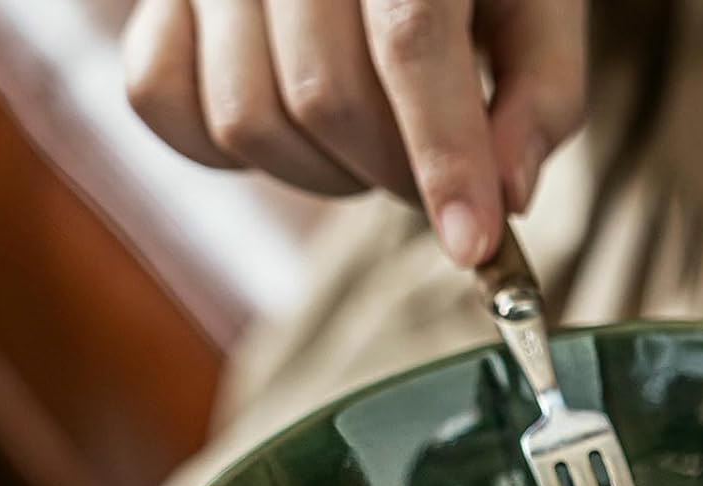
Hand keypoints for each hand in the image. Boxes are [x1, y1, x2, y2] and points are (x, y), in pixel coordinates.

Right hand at [122, 0, 585, 265]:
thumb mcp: (538, 0)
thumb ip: (541, 92)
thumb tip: (508, 197)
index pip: (408, 39)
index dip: (444, 155)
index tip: (473, 245)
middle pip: (325, 97)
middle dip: (395, 174)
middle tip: (436, 179)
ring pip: (247, 116)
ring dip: (323, 172)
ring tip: (373, 142)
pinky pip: (161, 99)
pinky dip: (227, 149)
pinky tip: (296, 131)